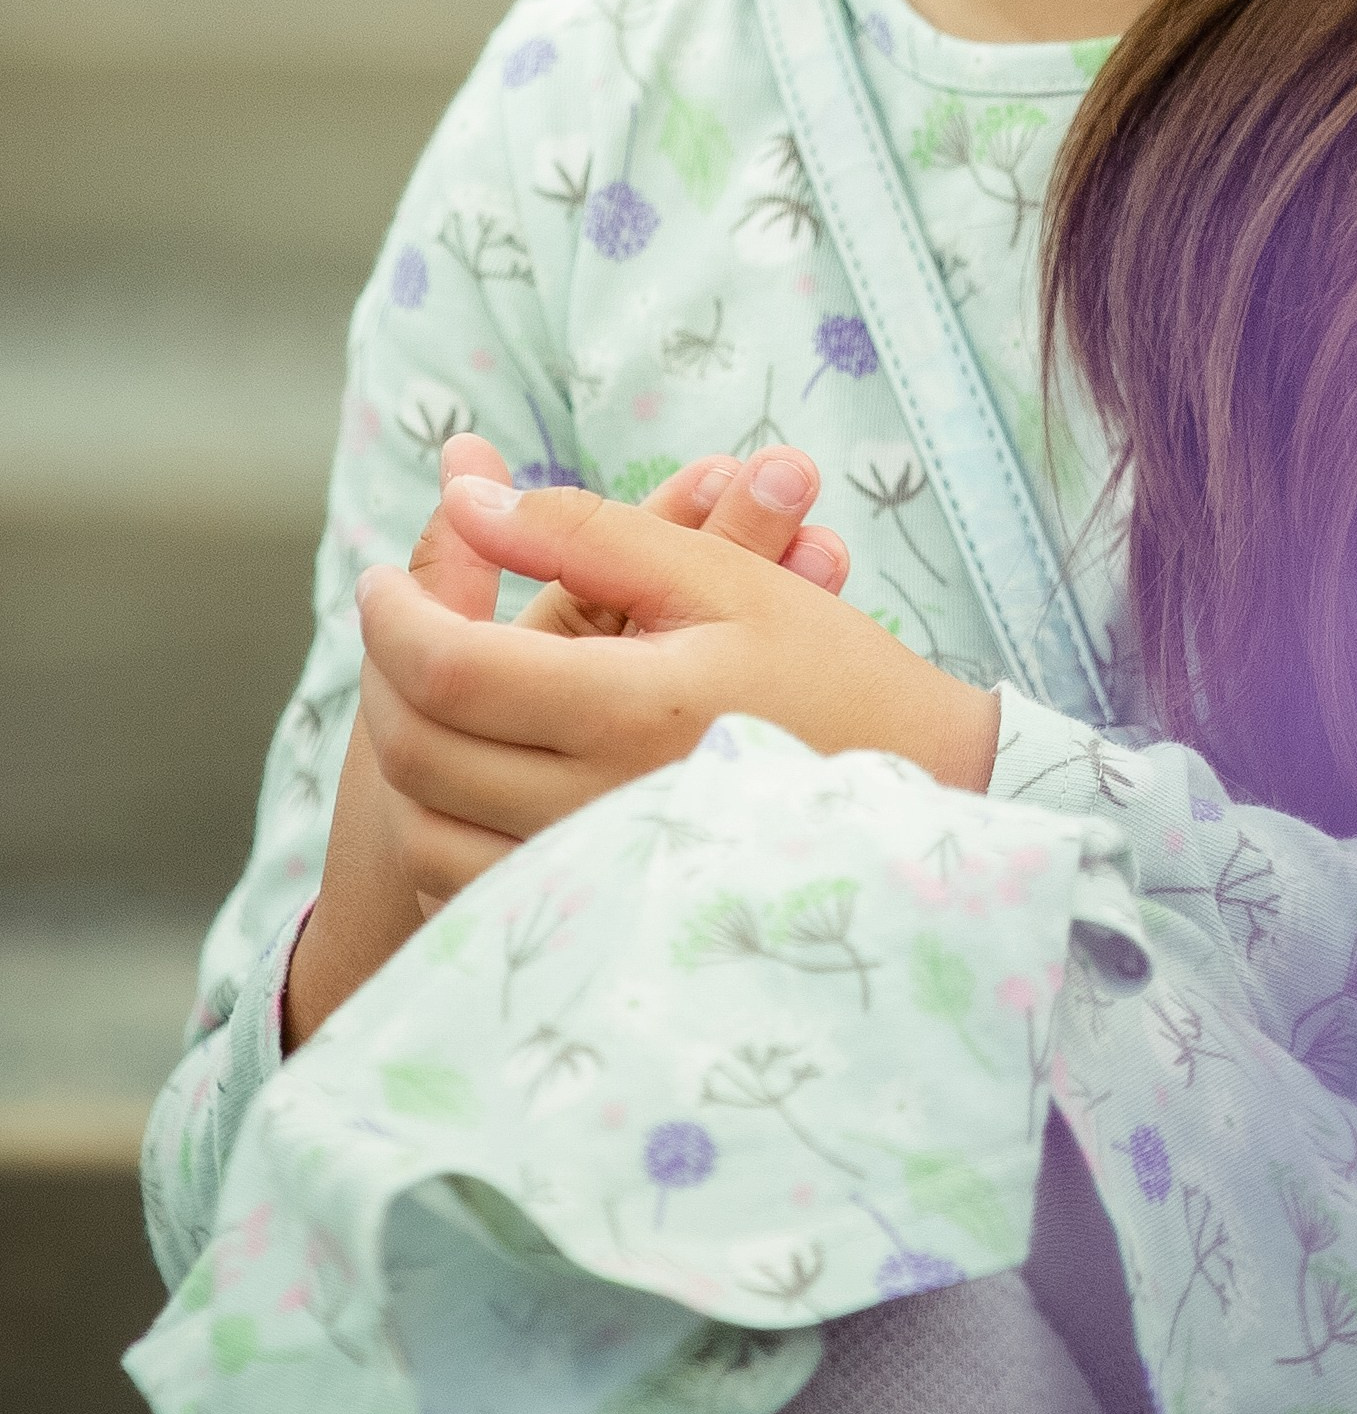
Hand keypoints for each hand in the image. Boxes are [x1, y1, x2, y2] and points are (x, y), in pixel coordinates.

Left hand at [354, 474, 997, 900]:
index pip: (451, 666)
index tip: (381, 577)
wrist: (918, 801)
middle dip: (387, 674)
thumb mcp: (716, 579)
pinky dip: (444, 827)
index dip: (393, 613)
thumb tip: (467, 492)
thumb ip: (585, 532)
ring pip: (427, 829)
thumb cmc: (825, 674)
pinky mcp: (597, 921)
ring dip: (407, 751)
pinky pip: (466, 890)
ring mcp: (596, 878)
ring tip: (433, 691)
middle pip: (419, 748)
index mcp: (629, 709)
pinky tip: (475, 774)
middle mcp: (600, 807)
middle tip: (398, 620)